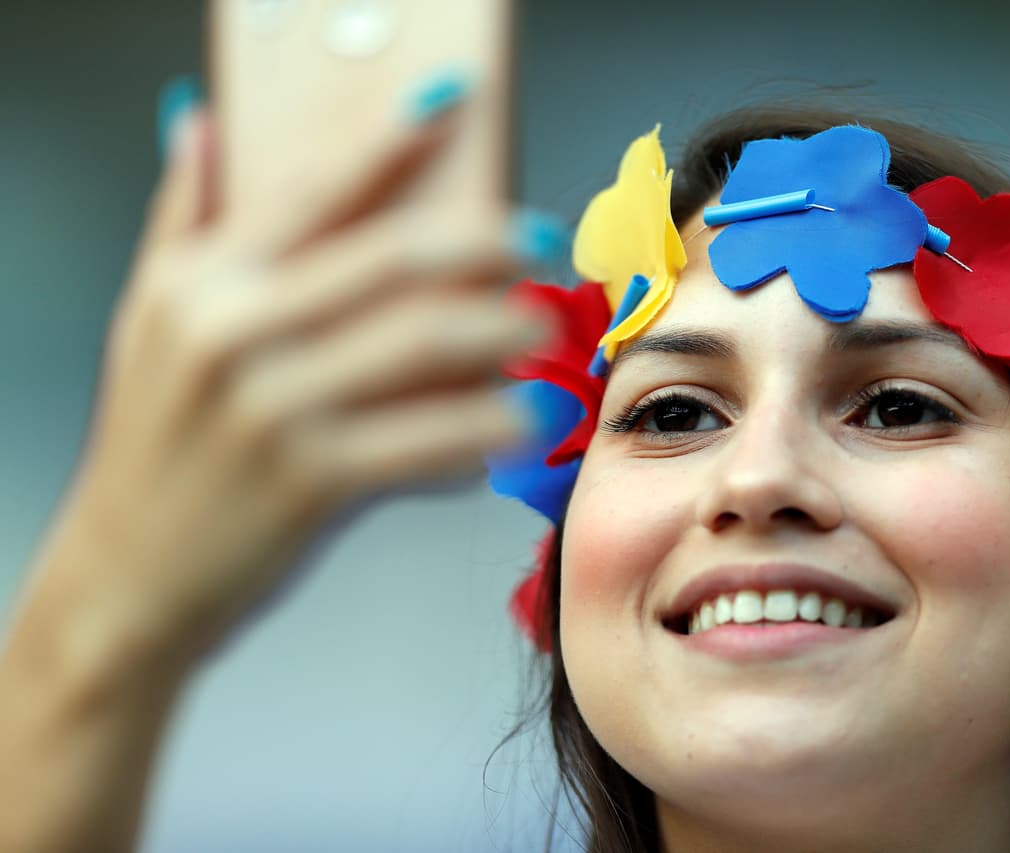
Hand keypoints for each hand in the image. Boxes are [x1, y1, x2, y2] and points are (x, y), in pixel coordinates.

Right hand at [48, 95, 553, 667]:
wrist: (125, 577)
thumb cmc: (151, 442)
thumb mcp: (148, 317)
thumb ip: (182, 214)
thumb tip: (203, 120)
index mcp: (205, 283)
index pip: (313, 190)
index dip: (389, 140)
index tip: (451, 105)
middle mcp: (237, 333)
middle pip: (392, 259)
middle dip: (481, 241)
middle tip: (537, 239)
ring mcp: (275, 409)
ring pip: (423, 345)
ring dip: (502, 330)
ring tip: (544, 328)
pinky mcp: (312, 482)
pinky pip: (426, 442)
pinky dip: (481, 431)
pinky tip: (515, 423)